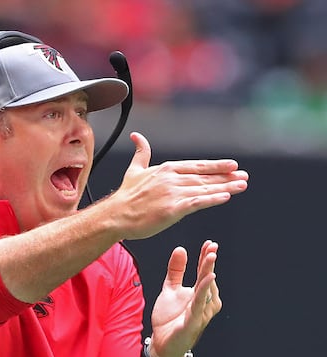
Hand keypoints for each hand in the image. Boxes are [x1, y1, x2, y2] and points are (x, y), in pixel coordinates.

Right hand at [114, 133, 247, 239]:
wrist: (116, 215)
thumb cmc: (125, 196)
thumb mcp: (134, 171)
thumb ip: (141, 153)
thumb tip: (136, 136)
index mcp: (165, 169)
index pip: (196, 166)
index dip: (216, 166)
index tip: (232, 165)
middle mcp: (172, 179)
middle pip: (204, 177)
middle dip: (226, 176)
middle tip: (244, 176)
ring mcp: (173, 194)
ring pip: (204, 189)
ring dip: (226, 187)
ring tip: (242, 185)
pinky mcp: (173, 209)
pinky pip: (198, 203)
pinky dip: (212, 199)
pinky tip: (226, 197)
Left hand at [148, 240, 221, 356]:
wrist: (161, 344)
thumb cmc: (169, 318)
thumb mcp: (170, 289)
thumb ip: (176, 271)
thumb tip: (180, 248)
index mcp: (199, 294)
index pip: (203, 272)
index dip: (206, 258)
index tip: (209, 243)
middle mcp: (204, 302)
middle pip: (207, 279)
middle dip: (209, 262)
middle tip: (212, 247)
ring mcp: (200, 312)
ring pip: (206, 290)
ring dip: (208, 274)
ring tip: (210, 257)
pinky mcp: (194, 322)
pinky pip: (200, 305)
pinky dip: (204, 292)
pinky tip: (208, 279)